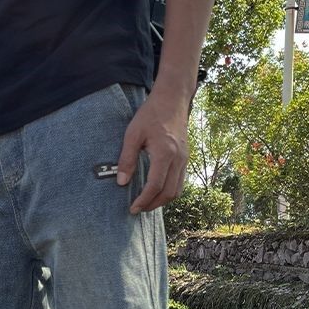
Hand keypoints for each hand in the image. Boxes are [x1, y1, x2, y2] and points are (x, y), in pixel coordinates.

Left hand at [116, 89, 189, 214]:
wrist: (172, 99)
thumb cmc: (151, 114)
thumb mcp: (133, 134)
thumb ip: (127, 159)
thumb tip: (122, 182)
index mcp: (165, 153)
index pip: (155, 185)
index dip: (144, 200)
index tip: (132, 208)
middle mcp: (178, 159)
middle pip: (169, 193)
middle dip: (152, 205)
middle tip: (137, 209)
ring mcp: (184, 159)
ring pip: (177, 190)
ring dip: (162, 201)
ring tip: (146, 203)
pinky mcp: (185, 158)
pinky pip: (180, 182)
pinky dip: (169, 192)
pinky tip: (156, 192)